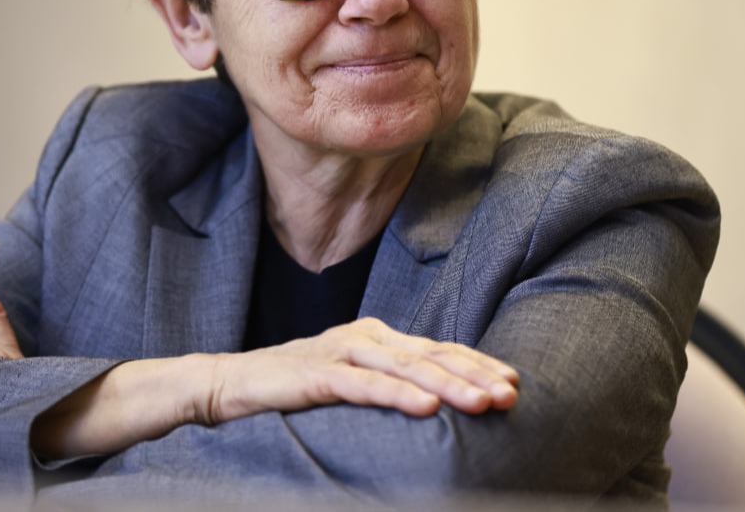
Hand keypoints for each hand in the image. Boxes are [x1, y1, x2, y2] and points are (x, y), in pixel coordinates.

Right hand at [202, 317, 518, 422]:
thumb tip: (439, 403)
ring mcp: (341, 352)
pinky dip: (398, 395)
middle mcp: (366, 337)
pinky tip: (426, 407)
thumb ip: (390, 383)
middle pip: (431, 355)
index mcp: (378, 337)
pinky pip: (366, 386)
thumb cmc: (297, 386)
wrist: (232, 384)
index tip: (513, 382)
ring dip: (448, 386)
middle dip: (475, 375)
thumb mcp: (353, 381)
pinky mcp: (318, 374)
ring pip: (406, 368)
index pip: (439, 350)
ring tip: (483, 402)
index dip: (477, 365)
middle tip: (510, 395)